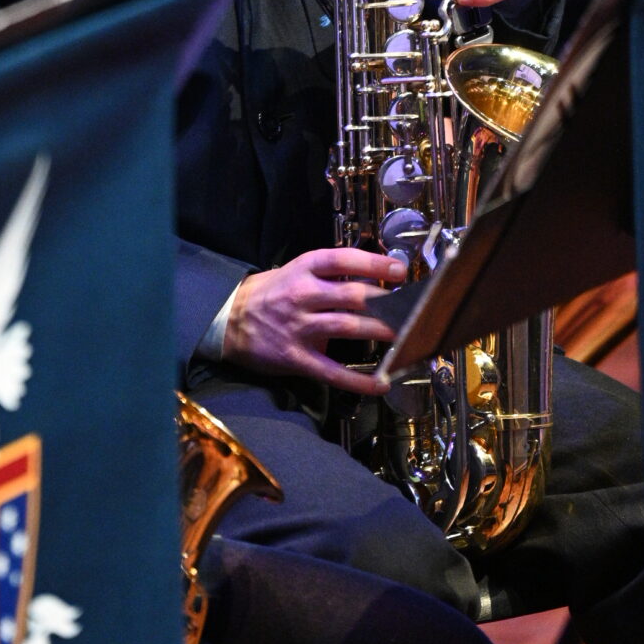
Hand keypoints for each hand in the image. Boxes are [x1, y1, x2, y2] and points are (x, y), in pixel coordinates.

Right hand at [223, 246, 408, 396]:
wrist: (228, 319)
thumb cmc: (271, 294)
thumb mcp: (297, 273)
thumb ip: (333, 277)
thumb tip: (378, 281)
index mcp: (304, 269)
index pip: (342, 260)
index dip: (374, 262)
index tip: (400, 269)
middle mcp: (303, 295)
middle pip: (353, 295)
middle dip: (387, 303)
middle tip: (415, 308)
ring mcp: (299, 327)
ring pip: (348, 327)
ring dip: (381, 332)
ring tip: (409, 336)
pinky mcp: (296, 357)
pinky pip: (332, 371)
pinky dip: (359, 380)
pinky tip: (381, 383)